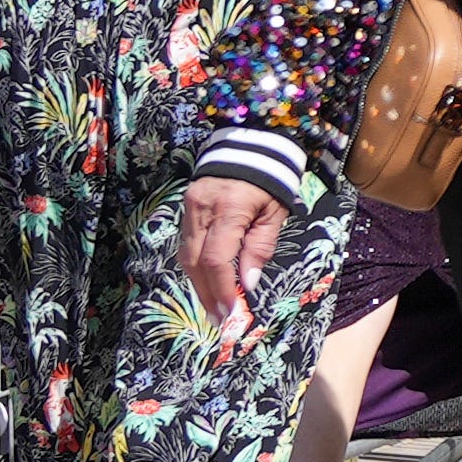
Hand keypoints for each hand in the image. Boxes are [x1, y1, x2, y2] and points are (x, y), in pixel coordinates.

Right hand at [179, 176, 287, 325]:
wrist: (250, 141)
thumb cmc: (271, 179)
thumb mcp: (276, 212)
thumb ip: (260, 247)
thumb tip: (247, 285)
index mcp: (229, 209)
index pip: (216, 259)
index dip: (221, 290)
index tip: (230, 314)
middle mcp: (202, 209)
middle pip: (194, 262)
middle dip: (207, 294)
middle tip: (220, 320)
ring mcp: (190, 207)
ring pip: (186, 255)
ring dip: (199, 284)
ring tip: (214, 307)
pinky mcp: (186, 207)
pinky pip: (187, 243)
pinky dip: (196, 266)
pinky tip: (208, 282)